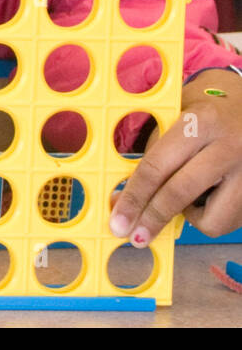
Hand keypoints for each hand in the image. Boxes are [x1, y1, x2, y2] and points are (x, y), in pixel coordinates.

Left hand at [110, 68, 241, 243]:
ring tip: (192, 195)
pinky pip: (230, 221)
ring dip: (192, 217)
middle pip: (181, 193)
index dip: (134, 197)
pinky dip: (214, 215)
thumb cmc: (207, 114)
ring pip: (213, 220)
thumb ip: (152, 156)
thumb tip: (123, 200)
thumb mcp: (176, 120)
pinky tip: (213, 194)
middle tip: (137, 235)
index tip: (118, 220)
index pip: (157, 166)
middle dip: (153, 218)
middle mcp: (229, 148)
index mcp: (201, 124)